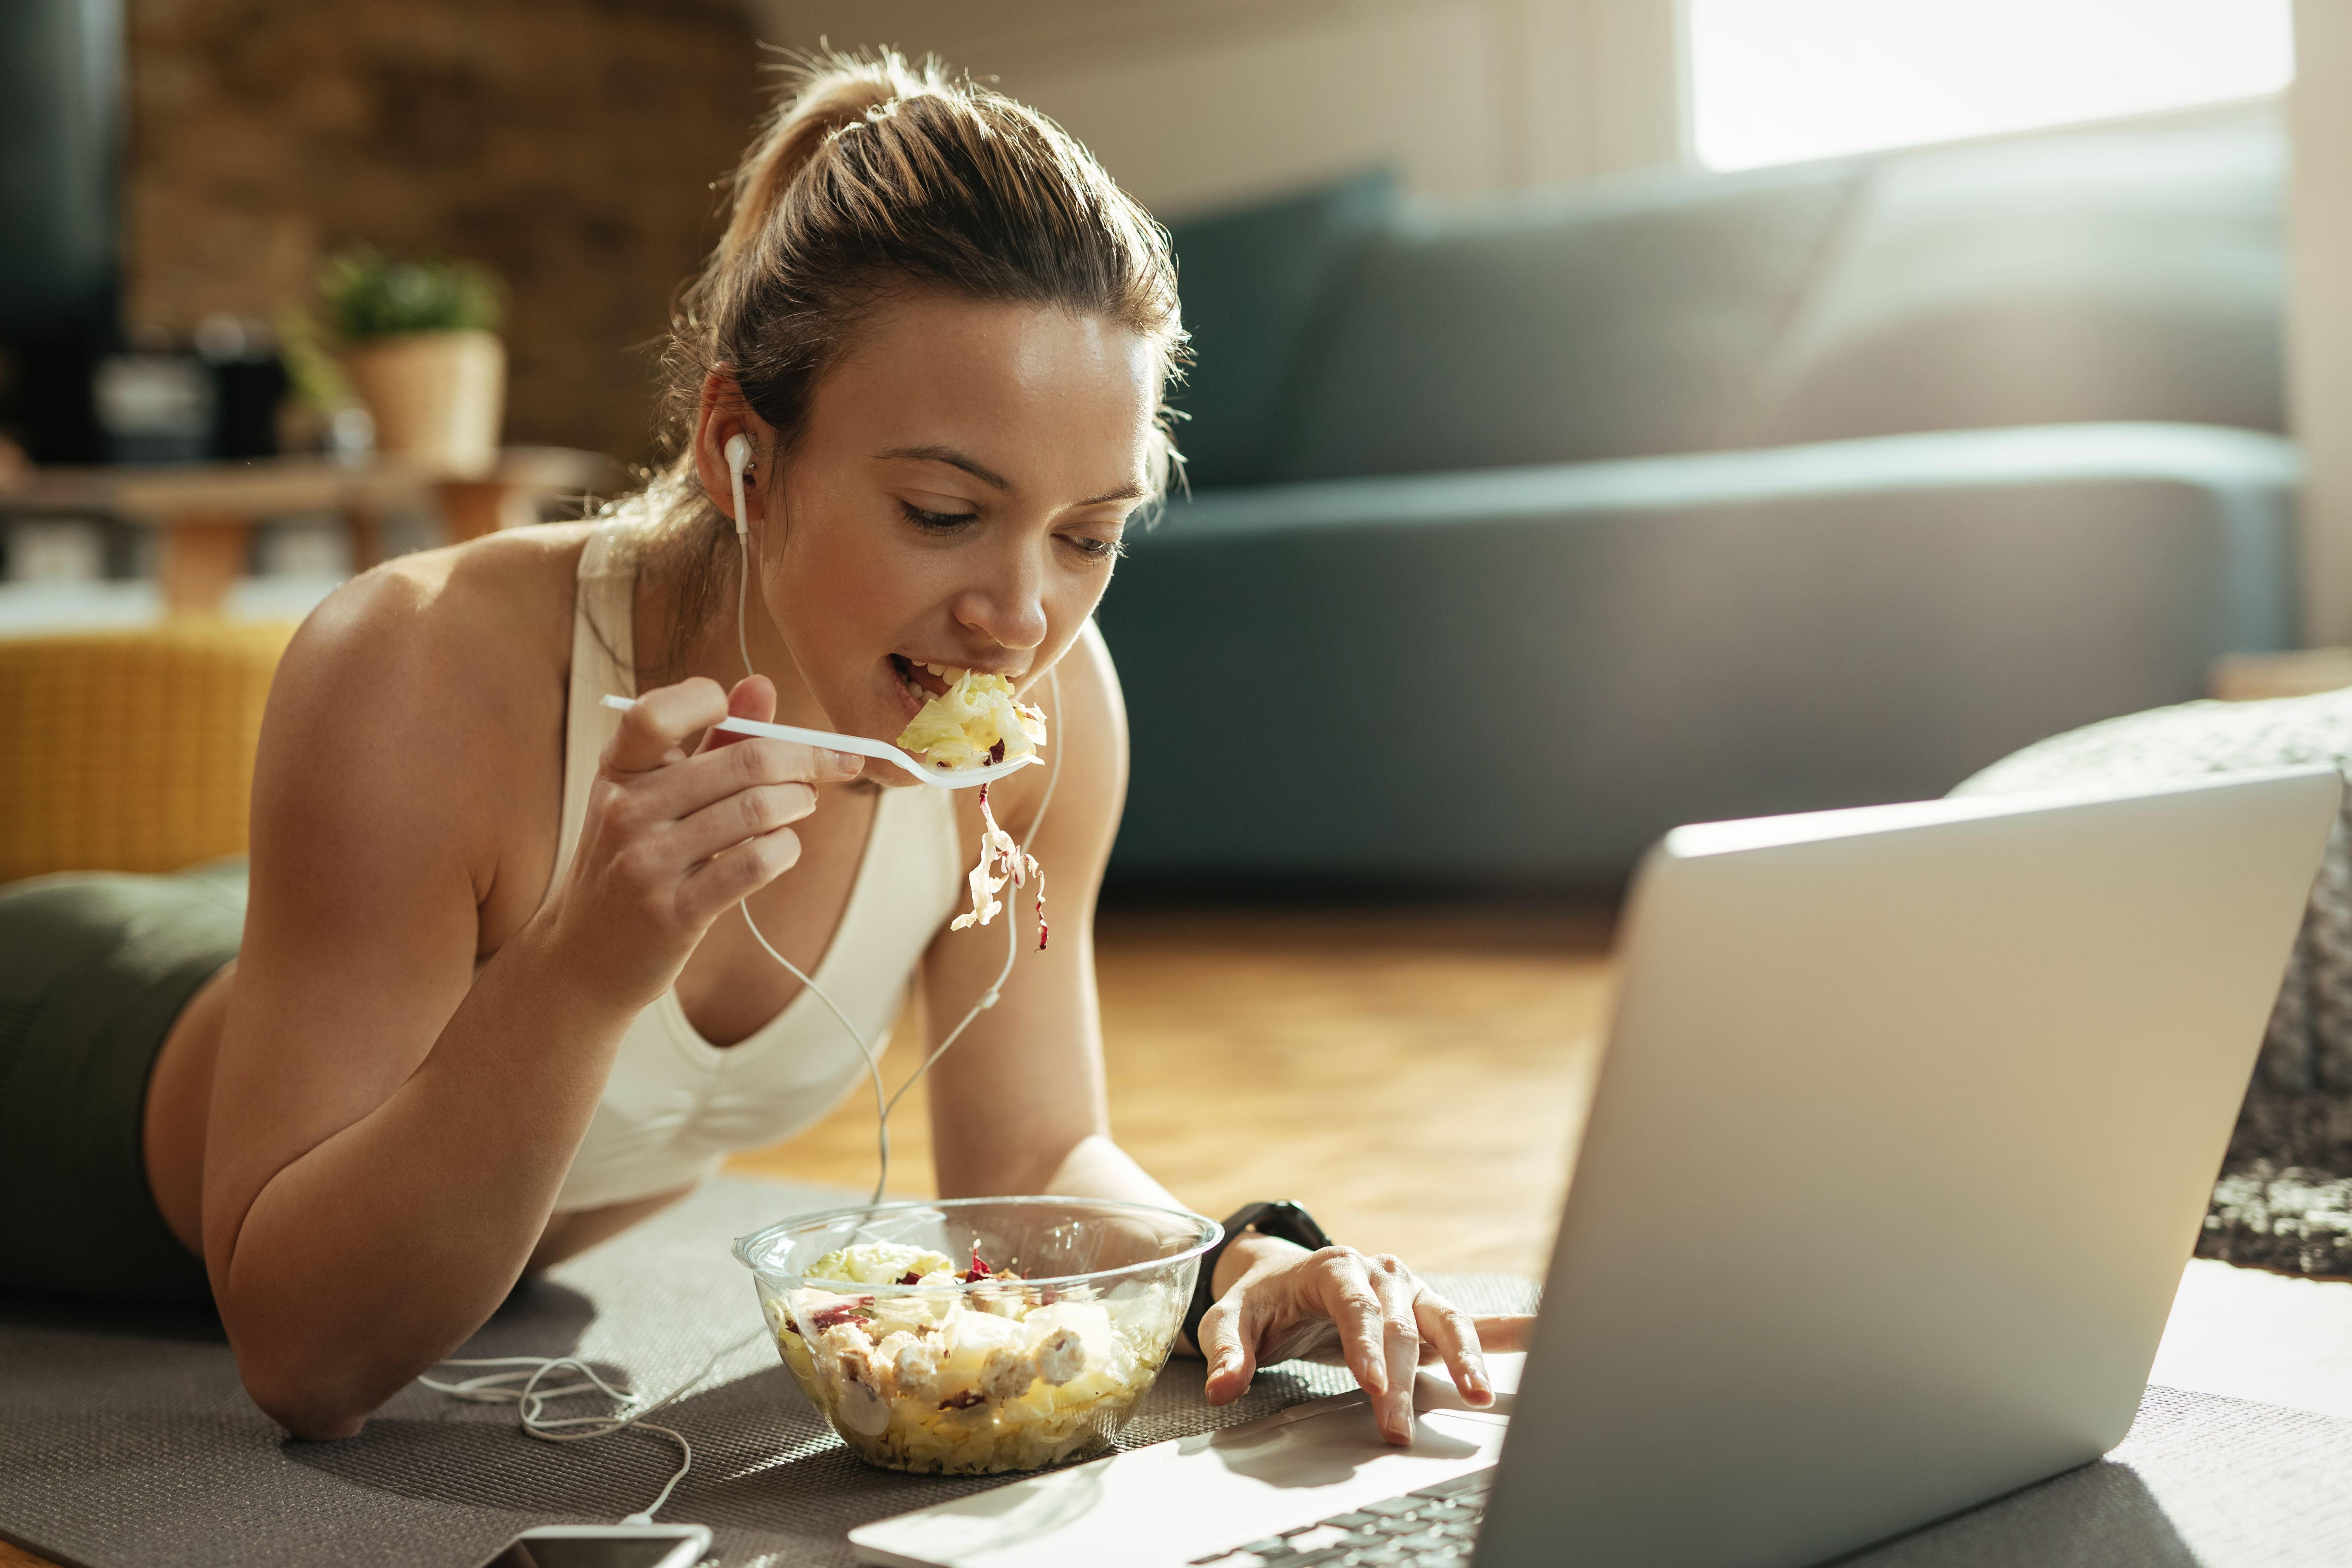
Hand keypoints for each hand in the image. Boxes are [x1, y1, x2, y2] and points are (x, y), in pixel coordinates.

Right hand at [543, 674, 862, 1005]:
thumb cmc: (634, 862)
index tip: (749, 716)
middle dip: (805, 758)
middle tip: (828, 765)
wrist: (583, 957)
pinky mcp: (674, 913)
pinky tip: (783, 847)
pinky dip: (786, 848)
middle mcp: (627, 811)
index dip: (711, 699)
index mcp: (619, 771)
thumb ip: (710, 739)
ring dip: (800, 802)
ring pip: (757, 809)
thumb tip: (760, 684)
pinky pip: (755, 864)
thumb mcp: (656, 795)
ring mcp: (647, 863)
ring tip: (804, 804)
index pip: (657, 713)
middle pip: (743, 760)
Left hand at [1195, 1236, 1534, 1445]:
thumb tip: (1221, 1386)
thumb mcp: (1232, 1318)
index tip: (1371, 1385)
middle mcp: (1379, 1273)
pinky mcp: (1426, 1310)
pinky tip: (1543, 1334)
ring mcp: (1409, 1289)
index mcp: (1333, 1267)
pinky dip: (1507, 1328)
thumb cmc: (1262, 1301)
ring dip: (1464, 1358)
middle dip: (1400, 1380)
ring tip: (1479, 1396)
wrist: (1284, 1277)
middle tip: (1397, 1429)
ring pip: (1443, 1320)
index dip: (1364, 1344)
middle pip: (1397, 1326)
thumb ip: (1227, 1352)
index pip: (1354, 1306)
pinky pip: (1470, 1320)